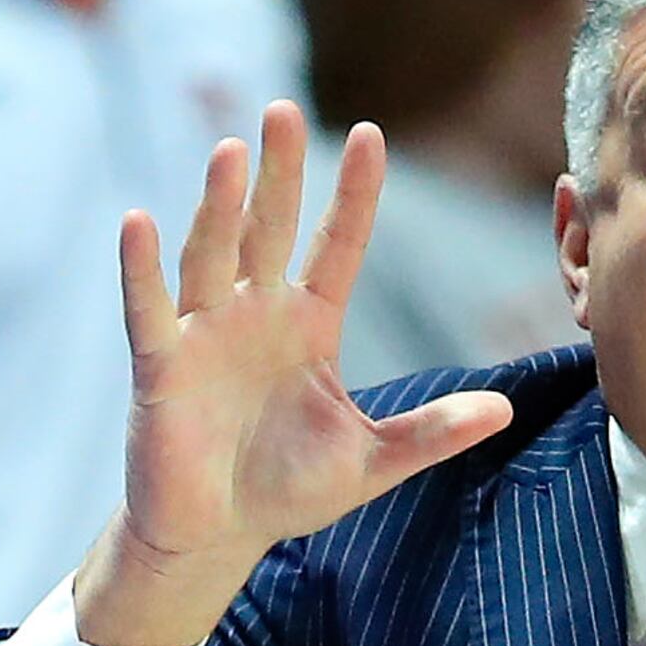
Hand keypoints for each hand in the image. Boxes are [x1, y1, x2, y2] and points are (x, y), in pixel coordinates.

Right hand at [78, 103, 514, 645]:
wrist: (218, 535)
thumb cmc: (289, 489)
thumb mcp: (374, 460)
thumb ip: (433, 431)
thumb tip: (507, 409)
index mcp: (309, 324)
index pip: (336, 246)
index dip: (353, 195)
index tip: (372, 135)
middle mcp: (255, 314)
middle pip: (267, 230)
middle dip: (278, 173)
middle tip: (284, 111)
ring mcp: (204, 334)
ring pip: (212, 255)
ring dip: (219, 206)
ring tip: (231, 152)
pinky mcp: (161, 365)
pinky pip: (149, 309)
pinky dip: (141, 268)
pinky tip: (138, 221)